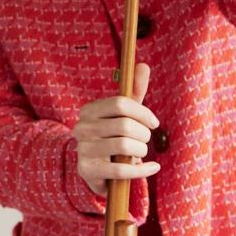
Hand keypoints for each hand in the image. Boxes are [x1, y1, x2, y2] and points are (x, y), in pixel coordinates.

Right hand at [73, 62, 160, 196]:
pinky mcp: (88, 170)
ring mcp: (83, 149)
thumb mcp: (123, 115)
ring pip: (124, 146)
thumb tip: (143, 65)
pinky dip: (143, 169)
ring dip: (141, 151)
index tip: (153, 123)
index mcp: (89, 110)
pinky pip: (122, 170)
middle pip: (124, 125)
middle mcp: (82, 127)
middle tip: (145, 140)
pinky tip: (152, 167)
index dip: (142, 113)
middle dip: (144, 134)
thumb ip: (134, 91)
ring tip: (141, 152)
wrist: (96, 170)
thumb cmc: (114, 137)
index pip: (120, 103)